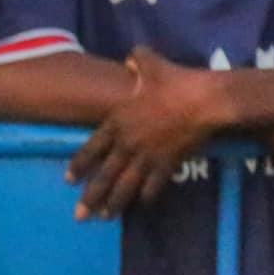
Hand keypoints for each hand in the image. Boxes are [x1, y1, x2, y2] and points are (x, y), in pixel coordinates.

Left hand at [67, 46, 227, 218]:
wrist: (204, 100)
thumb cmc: (176, 81)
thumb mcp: (152, 65)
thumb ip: (138, 61)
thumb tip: (132, 57)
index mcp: (117, 121)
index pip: (91, 148)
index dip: (80, 166)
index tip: (69, 180)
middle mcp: (127, 142)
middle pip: (104, 174)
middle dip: (91, 196)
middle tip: (79, 215)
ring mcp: (146, 155)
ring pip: (125, 185)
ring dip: (114, 203)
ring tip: (104, 217)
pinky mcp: (167, 164)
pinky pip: (153, 185)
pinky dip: (146, 197)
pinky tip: (140, 206)